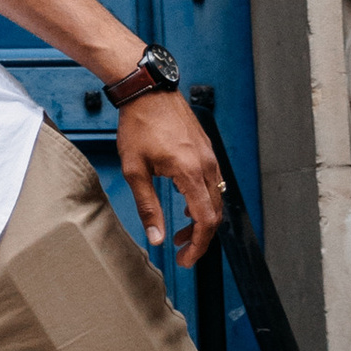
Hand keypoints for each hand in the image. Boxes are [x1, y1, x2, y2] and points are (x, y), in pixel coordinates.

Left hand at [119, 91, 222, 266]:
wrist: (147, 91)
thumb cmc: (138, 124)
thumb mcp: (135, 169)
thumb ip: (147, 206)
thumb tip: (156, 237)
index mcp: (190, 172)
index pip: (205, 220)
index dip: (198, 245)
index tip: (187, 259)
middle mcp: (206, 165)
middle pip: (214, 213)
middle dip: (200, 237)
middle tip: (182, 251)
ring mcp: (209, 156)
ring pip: (215, 198)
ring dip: (201, 219)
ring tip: (180, 231)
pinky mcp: (206, 150)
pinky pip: (212, 183)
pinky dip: (202, 200)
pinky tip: (186, 204)